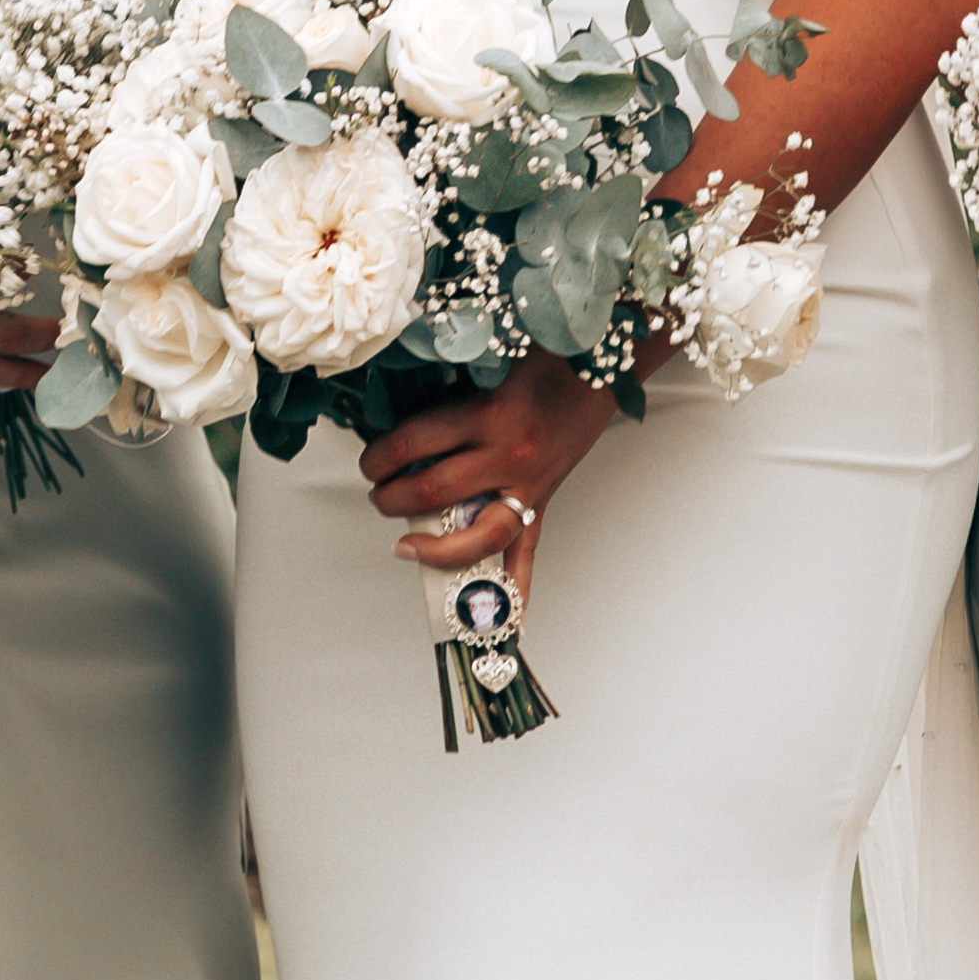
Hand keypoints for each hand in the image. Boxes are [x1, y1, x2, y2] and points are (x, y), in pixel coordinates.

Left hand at [364, 354, 619, 599]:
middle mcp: (508, 455)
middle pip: (432, 491)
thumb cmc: (548, 353)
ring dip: (432, 548)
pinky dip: (516, 592)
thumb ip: (450, 382)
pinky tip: (507, 626)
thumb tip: (399, 403)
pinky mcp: (543, 502)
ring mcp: (528, 485)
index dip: (380, 456)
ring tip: (406, 544)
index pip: (414, 444)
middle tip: (378, 494)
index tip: (370, 459)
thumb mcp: (490, 355)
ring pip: (474, 537)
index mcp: (489, 414)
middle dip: (391, 498)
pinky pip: (526, 556)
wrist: (608, 363)